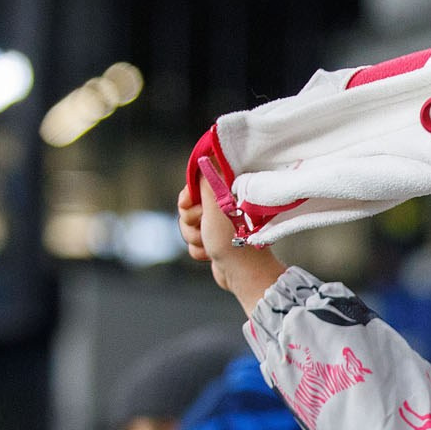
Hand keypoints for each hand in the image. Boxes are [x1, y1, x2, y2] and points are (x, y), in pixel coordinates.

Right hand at [178, 164, 287, 315]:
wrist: (242, 275)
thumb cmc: (233, 240)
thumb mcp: (216, 205)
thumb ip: (208, 180)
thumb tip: (206, 154)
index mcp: (227, 195)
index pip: (196, 184)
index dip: (188, 195)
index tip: (189, 203)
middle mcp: (223, 207)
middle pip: (188, 206)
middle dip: (190, 220)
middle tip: (203, 225)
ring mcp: (218, 225)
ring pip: (188, 225)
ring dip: (194, 237)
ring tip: (209, 244)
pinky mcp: (214, 242)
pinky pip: (192, 241)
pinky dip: (199, 250)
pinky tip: (211, 255)